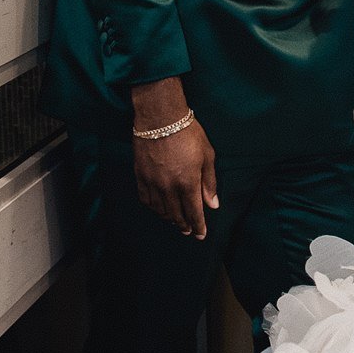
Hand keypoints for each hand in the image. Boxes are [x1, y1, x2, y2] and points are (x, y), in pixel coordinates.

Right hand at [130, 80, 217, 238]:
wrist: (160, 117)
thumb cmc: (188, 133)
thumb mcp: (207, 156)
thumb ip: (209, 183)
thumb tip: (213, 205)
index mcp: (188, 184)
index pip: (194, 213)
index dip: (198, 226)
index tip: (201, 235)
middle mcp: (169, 188)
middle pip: (176, 215)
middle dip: (184, 226)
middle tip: (189, 231)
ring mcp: (152, 183)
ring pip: (160, 210)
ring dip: (169, 219)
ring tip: (176, 222)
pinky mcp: (140, 176)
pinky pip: (146, 199)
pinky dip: (154, 208)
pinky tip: (159, 208)